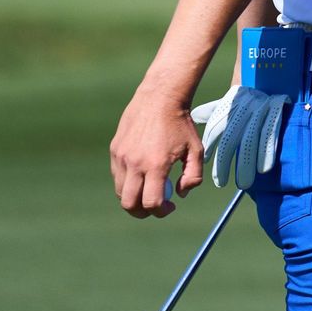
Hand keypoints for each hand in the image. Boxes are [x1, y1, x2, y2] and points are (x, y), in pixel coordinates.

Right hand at [110, 89, 202, 218]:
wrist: (160, 98)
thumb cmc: (181, 124)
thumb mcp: (196, 149)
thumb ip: (193, 176)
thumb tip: (181, 194)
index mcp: (156, 165)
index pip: (151, 202)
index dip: (161, 212)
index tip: (170, 207)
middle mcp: (135, 163)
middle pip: (129, 203)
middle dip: (142, 212)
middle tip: (154, 207)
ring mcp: (122, 157)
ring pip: (120, 191)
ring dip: (133, 197)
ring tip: (148, 191)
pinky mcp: (115, 150)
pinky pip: (117, 176)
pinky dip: (127, 182)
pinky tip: (141, 174)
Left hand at [191, 85, 288, 189]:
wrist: (271, 68)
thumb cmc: (251, 85)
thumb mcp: (232, 96)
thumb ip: (216, 109)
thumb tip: (197, 116)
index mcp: (231, 106)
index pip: (216, 128)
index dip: (211, 146)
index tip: (206, 162)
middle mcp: (243, 109)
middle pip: (231, 140)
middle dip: (224, 162)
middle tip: (221, 181)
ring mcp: (260, 110)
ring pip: (250, 141)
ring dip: (246, 164)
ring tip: (244, 182)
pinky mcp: (276, 111)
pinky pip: (269, 136)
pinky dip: (266, 153)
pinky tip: (263, 168)